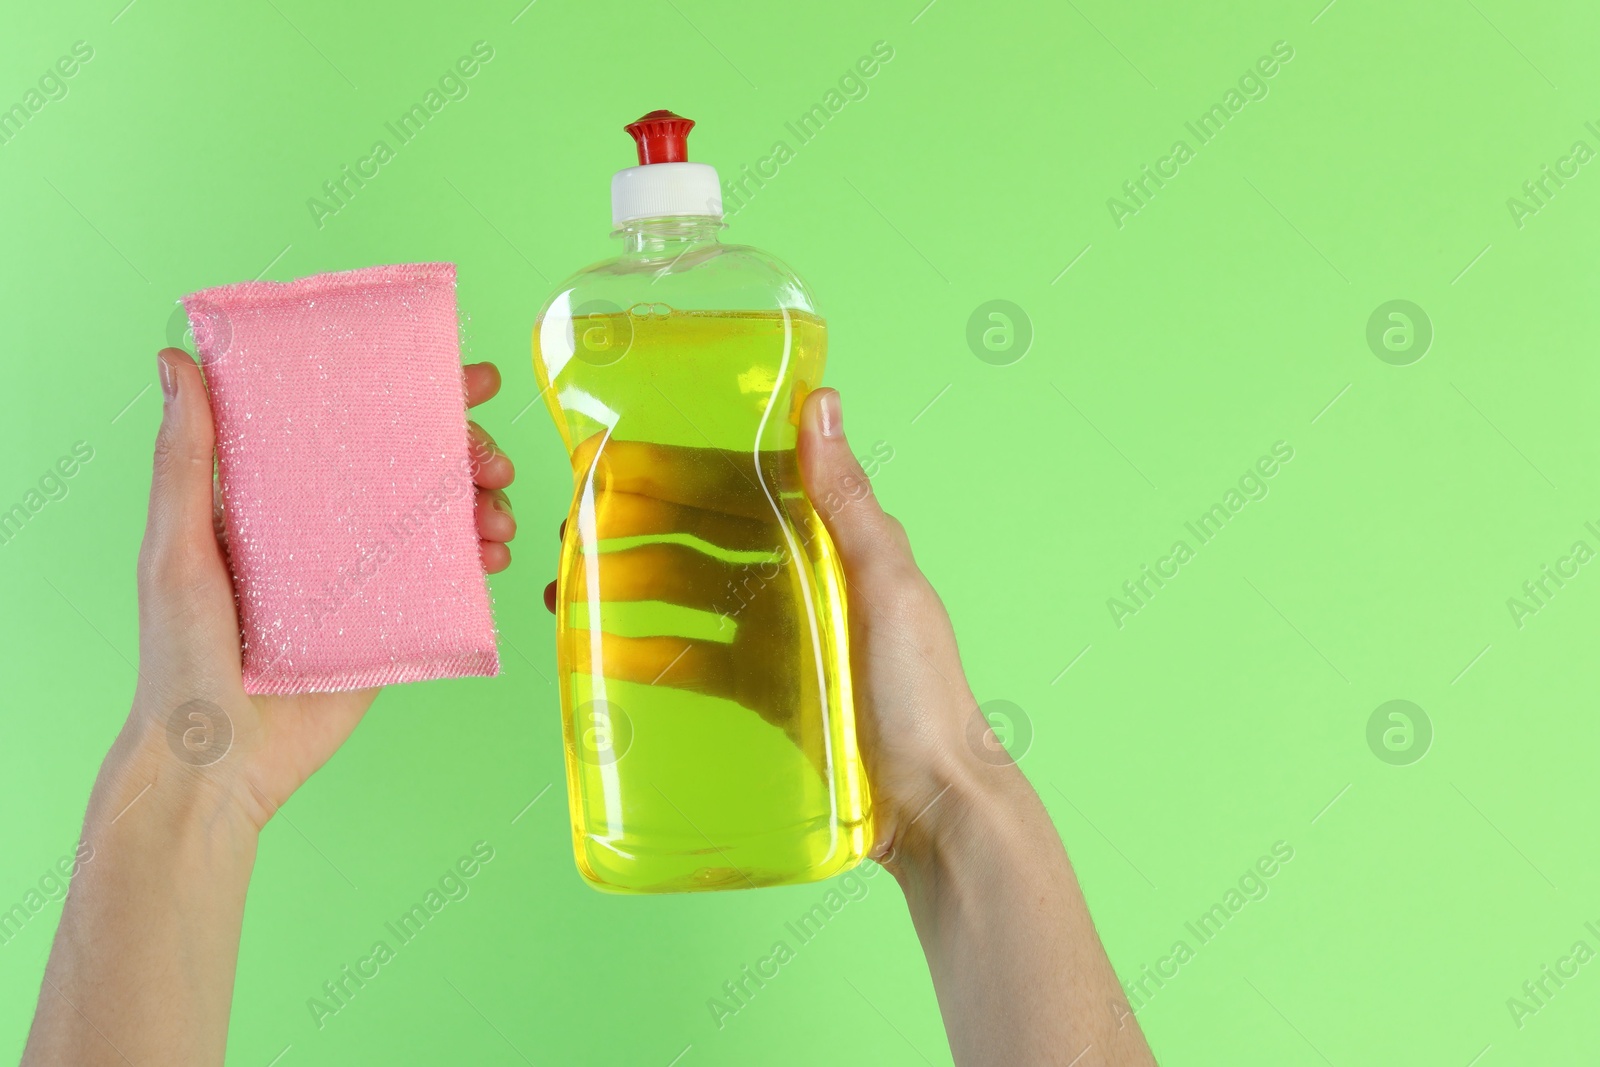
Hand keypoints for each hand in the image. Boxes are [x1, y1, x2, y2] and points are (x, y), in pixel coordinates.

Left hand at [119, 350, 516, 829]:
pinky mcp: (391, 621)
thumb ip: (185, 460)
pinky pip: (446, 576)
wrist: (220, 759)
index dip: (401, 388)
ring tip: (498, 516)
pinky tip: (495, 554)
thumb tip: (176, 360)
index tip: (457, 374)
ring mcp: (361, 573)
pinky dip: (478, 556)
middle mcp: (322, 524)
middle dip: (463, 449)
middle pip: (406, 462)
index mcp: (270, 494)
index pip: (342, 420)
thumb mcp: (176, 548)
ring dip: (479, 502)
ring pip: (436, 514)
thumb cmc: (180, 653)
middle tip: (492, 459)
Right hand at [540, 388, 998, 864]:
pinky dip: (648, 652)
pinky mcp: (765, 691)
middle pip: (704, 540)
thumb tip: (821, 404)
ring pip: (690, 596)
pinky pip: (694, 660)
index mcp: (833, 541)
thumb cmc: (922, 691)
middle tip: (571, 528)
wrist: (930, 806)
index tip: (612, 463)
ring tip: (567, 590)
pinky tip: (599, 652)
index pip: (742, 488)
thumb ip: (847, 502)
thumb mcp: (887, 585)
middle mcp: (805, 579)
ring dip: (630, 586)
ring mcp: (781, 636)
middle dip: (637, 527)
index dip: (678, 472)